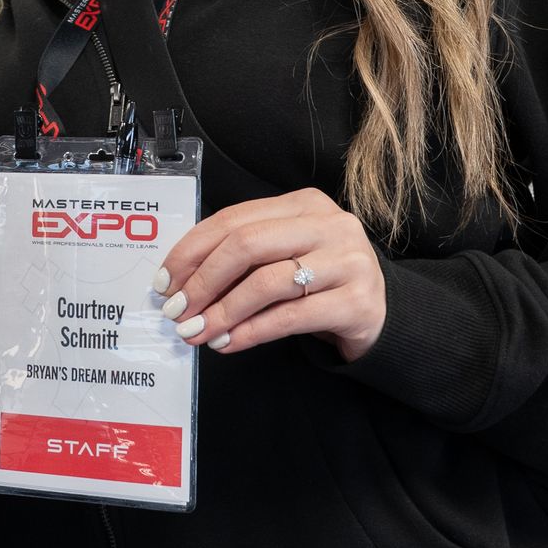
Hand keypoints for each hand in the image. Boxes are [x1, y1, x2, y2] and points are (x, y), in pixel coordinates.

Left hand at [154, 187, 386, 362]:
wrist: (383, 313)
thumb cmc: (321, 282)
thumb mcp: (285, 255)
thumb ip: (243, 257)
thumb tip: (181, 282)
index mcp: (303, 204)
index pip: (233, 220)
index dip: (192, 251)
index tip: (165, 281)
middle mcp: (328, 224)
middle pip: (247, 245)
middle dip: (203, 280)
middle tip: (177, 310)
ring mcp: (348, 261)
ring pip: (267, 282)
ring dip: (223, 311)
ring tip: (197, 332)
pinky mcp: (358, 302)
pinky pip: (290, 317)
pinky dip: (251, 332)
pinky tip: (228, 343)